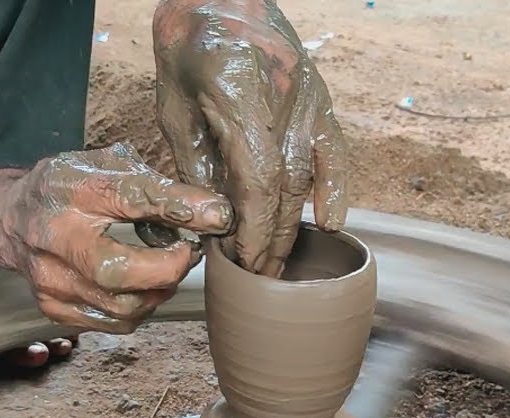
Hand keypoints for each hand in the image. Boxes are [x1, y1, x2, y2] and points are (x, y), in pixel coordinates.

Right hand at [0, 142, 232, 333]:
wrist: (9, 219)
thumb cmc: (66, 188)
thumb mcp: (106, 166)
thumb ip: (155, 186)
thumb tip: (214, 213)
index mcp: (70, 191)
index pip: (130, 198)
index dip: (179, 209)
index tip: (218, 216)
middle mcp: (53, 240)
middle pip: (118, 272)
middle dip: (167, 268)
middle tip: (187, 253)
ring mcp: (50, 282)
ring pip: (123, 307)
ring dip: (158, 290)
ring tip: (164, 267)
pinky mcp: (53, 309)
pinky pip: (115, 322)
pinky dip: (138, 306)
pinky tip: (138, 285)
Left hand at [153, 0, 347, 276]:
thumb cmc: (186, 50)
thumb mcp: (173, 107)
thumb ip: (195, 161)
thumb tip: (210, 219)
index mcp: (239, 93)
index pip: (258, 176)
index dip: (253, 225)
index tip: (241, 260)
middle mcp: (282, 94)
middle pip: (286, 182)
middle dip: (271, 236)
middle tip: (256, 275)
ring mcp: (307, 93)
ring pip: (308, 171)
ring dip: (293, 222)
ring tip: (277, 261)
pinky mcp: (318, 93)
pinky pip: (333, 148)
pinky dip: (336, 186)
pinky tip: (330, 221)